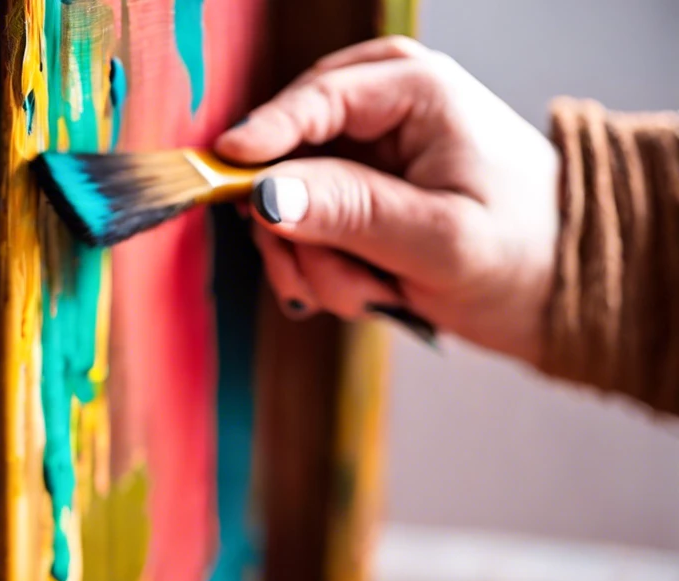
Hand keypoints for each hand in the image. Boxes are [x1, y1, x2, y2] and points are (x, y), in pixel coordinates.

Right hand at [216, 36, 559, 363]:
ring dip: (316, 264)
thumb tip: (267, 194)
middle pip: (285, 158)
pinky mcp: (350, 195)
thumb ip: (351, 212)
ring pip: (285, 206)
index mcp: (414, 89)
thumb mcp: (439, 238)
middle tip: (330, 282)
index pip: (314, 101)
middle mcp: (377, 110)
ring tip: (371, 293)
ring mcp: (360, 155)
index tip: (222, 176)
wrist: (556, 291)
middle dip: (301, 231)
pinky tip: (367, 290)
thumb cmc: (523, 253)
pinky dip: (322, 272)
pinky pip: (299, 234)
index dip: (261, 140)